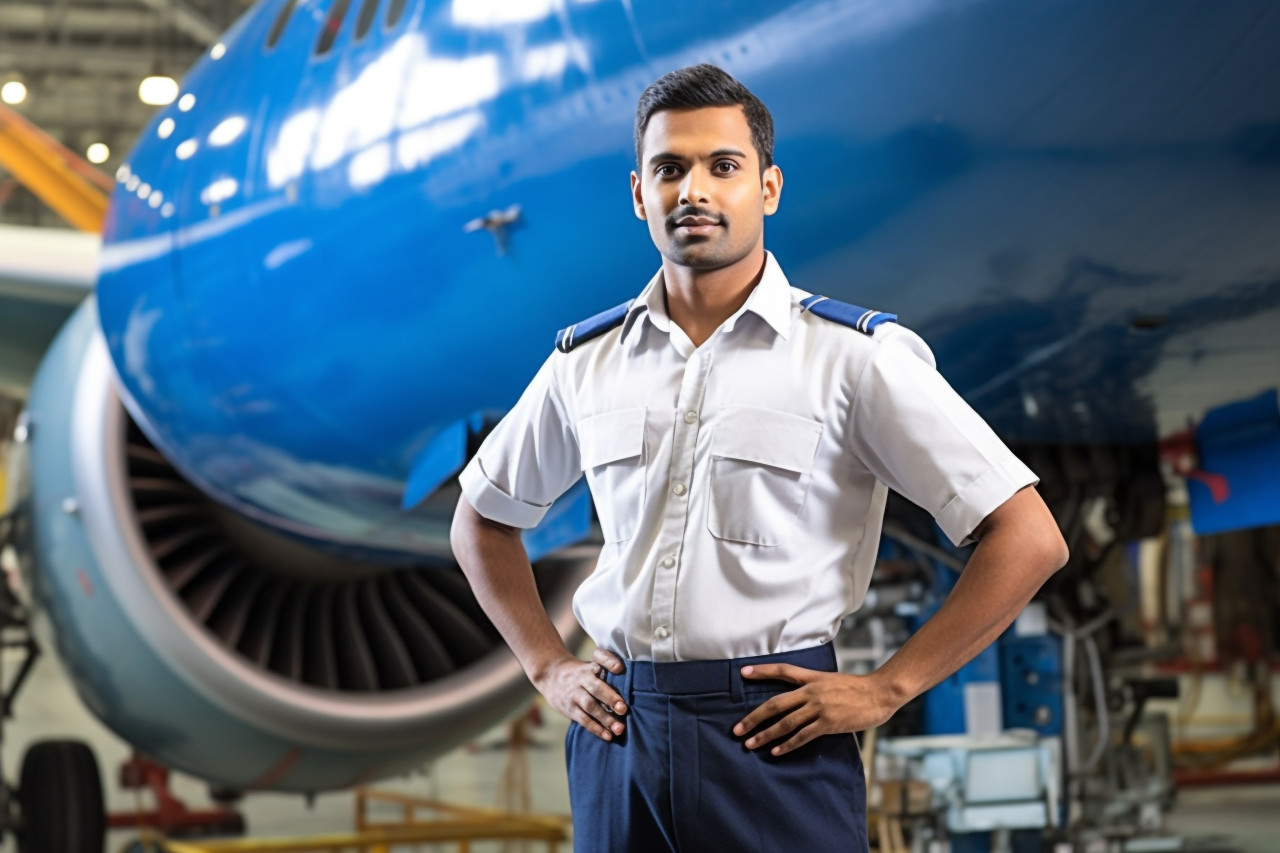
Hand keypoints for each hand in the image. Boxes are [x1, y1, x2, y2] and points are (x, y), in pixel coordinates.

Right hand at [533, 647, 627, 742]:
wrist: (550, 674)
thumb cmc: (579, 672)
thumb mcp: (589, 664)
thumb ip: (606, 668)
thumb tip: (623, 673)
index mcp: (589, 667)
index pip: (600, 661)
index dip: (610, 663)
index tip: (620, 669)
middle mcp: (581, 679)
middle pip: (595, 687)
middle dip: (610, 698)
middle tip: (623, 709)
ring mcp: (574, 695)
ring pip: (590, 706)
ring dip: (605, 718)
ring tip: (618, 728)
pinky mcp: (569, 709)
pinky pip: (583, 719)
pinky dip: (596, 728)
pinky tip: (607, 735)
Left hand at [733, 665, 899, 755]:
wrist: (879, 693)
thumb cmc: (857, 688)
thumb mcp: (831, 680)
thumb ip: (814, 686)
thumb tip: (799, 696)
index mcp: (812, 677)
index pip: (782, 670)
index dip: (761, 671)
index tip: (742, 672)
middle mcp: (811, 691)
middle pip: (775, 703)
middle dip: (754, 717)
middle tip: (737, 729)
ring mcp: (819, 707)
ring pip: (786, 722)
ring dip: (766, 734)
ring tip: (750, 744)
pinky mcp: (828, 723)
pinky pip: (803, 736)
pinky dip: (788, 744)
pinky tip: (776, 751)